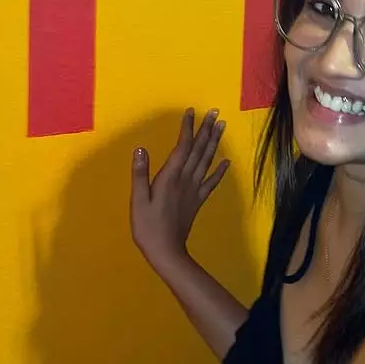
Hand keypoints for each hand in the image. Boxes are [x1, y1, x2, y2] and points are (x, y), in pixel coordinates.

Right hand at [130, 108, 228, 272]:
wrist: (166, 251)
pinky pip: (211, 182)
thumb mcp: (138, 200)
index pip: (182, 146)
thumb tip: (141, 149)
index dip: (187, 128)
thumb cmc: (148, 226)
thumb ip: (140, 174)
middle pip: (198, 150)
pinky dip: (219, 170)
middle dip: (206, 129)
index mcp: (170, 177)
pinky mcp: (198, 200)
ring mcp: (194, 190)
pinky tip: (226, 161)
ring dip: (214, 143)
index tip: (191, 112)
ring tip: (221, 127)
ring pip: (207, 161)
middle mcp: (186, 180)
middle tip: (215, 112)